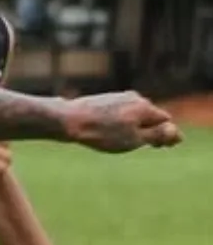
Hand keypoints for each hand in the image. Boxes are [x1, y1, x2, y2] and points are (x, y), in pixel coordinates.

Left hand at [63, 91, 181, 152]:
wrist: (68, 121)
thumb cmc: (102, 132)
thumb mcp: (134, 139)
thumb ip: (157, 135)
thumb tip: (175, 131)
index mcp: (145, 106)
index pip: (165, 121)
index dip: (165, 135)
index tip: (157, 147)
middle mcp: (134, 97)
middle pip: (151, 116)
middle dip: (150, 130)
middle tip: (140, 145)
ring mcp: (118, 97)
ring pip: (134, 115)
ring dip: (134, 127)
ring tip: (118, 139)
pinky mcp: (104, 100)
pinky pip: (120, 113)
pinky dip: (120, 123)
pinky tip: (108, 131)